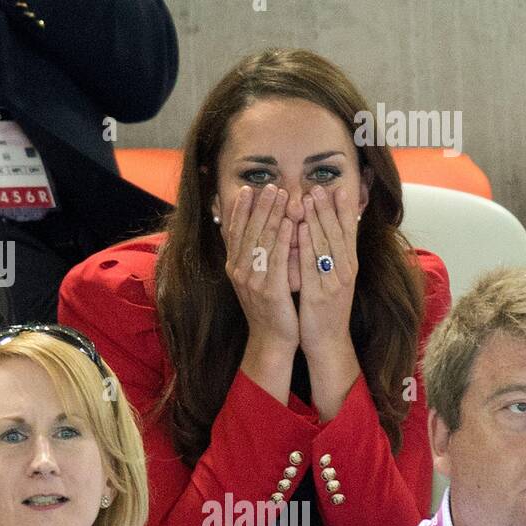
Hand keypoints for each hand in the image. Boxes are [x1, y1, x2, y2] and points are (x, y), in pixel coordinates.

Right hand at [224, 184, 298, 351]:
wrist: (272, 340)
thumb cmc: (268, 308)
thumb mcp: (252, 280)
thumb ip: (247, 256)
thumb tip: (238, 232)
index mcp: (235, 267)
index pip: (235, 232)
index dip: (241, 209)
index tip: (249, 189)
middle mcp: (239, 271)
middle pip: (249, 231)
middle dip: (260, 206)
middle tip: (271, 185)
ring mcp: (253, 281)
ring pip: (263, 241)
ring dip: (273, 215)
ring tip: (282, 195)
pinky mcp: (270, 290)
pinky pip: (277, 260)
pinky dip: (284, 239)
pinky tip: (291, 223)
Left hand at [297, 185, 360, 357]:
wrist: (328, 342)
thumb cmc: (326, 309)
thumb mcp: (333, 279)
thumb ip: (331, 256)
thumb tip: (327, 231)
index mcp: (349, 266)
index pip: (348, 231)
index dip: (343, 209)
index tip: (337, 187)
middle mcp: (345, 271)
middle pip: (338, 233)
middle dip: (329, 208)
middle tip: (320, 185)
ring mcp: (333, 282)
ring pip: (326, 245)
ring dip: (317, 219)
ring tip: (310, 197)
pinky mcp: (319, 294)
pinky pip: (310, 265)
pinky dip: (305, 245)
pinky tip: (298, 228)